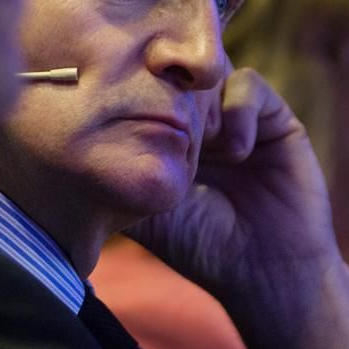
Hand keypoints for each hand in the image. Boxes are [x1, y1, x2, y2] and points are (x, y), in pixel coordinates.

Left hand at [126, 67, 348, 348]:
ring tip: (199, 140)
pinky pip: (247, 84)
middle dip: (167, 93)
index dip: (136, 95)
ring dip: (199, 101)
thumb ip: (120, 177)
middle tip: (167, 125)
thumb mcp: (148, 213)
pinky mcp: (273, 118)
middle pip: (175, 74)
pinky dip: (237, 109)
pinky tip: (234, 152)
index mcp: (169, 137)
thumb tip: (75, 152)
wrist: (269, 275)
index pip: (145, 90)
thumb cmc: (203, 248)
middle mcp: (201, 121)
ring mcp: (235, 116)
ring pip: (209, 72)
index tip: (130, 114)